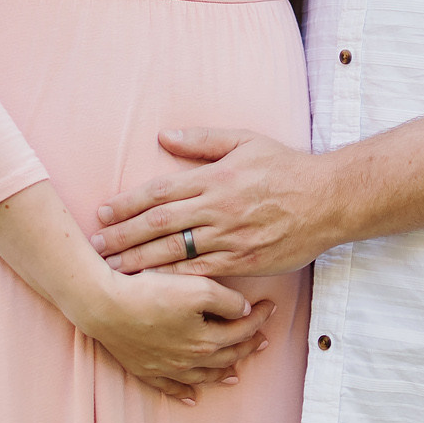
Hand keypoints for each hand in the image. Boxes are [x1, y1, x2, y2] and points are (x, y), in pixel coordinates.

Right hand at [73, 271, 273, 404]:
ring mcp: (167, 368)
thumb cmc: (151, 292)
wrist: (105, 306)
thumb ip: (227, 300)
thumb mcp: (197, 287)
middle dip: (247, 345)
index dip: (259, 318)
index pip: (242, 330)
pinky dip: (184, 393)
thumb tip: (245, 310)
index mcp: (207, 340)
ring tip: (236, 374)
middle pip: (227, 355)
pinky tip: (193, 397)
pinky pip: (170, 388)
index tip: (271, 306)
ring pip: (203, 376)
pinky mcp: (145, 369)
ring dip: (222, 374)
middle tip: (262, 338)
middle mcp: (190, 359)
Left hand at [93, 127, 338, 278]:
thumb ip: (203, 140)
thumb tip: (163, 135)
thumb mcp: (246, 141)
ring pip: (174, 252)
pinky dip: (173, 280)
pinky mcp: (243, 263)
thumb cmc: (287, 168)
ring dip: (139, 261)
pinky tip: (152, 286)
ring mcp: (230, 238)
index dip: (127, 204)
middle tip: (94, 247)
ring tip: (112, 271)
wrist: (329, 199)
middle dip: (122, 236)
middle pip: (159, 224)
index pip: (160, 192)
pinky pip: (201, 274)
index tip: (103, 213)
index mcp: (215, 178)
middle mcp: (218, 208)